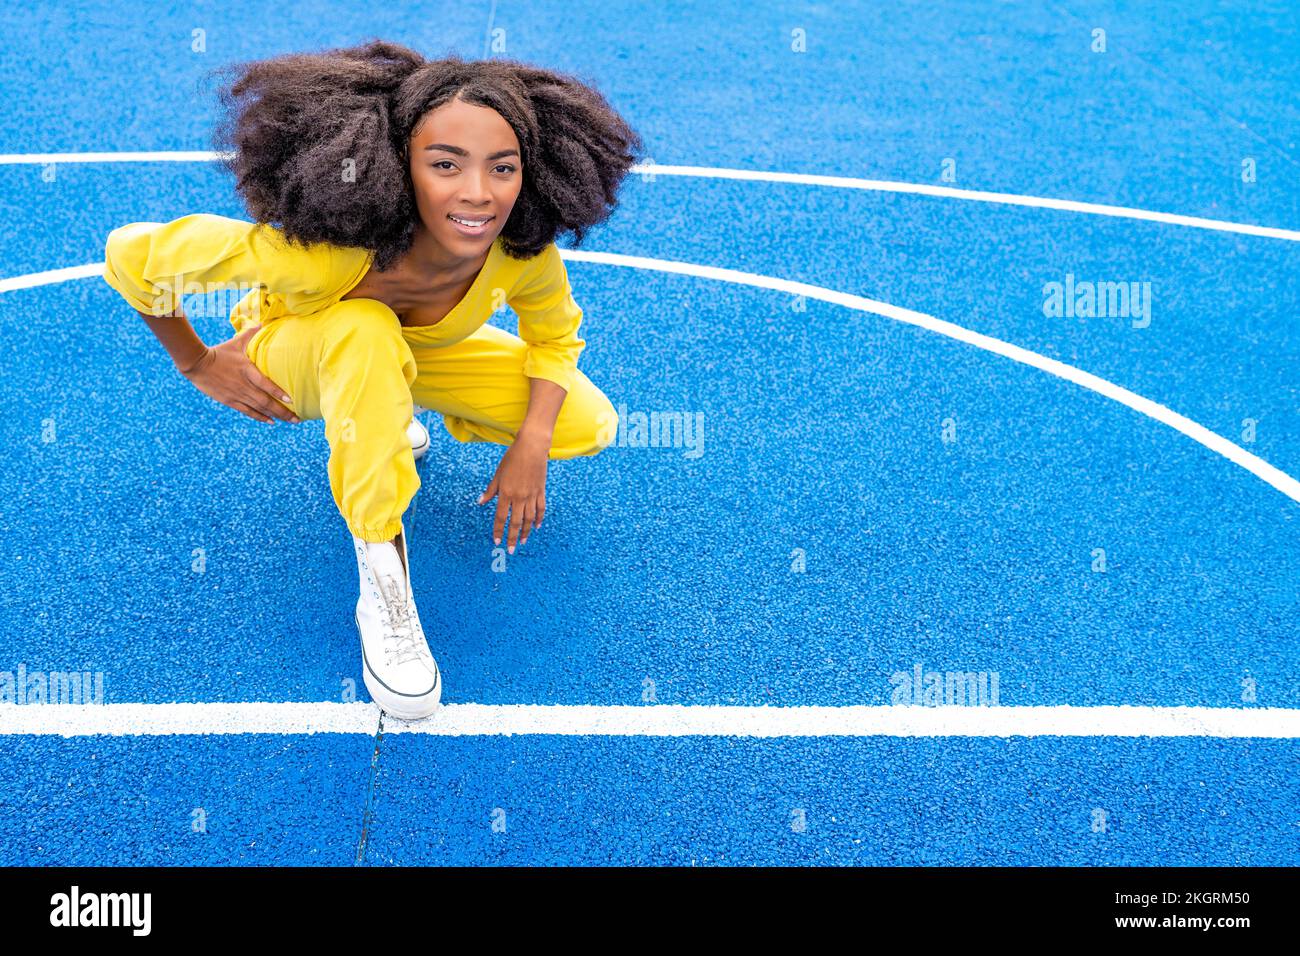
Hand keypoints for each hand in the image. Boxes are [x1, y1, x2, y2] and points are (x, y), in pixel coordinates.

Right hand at [180, 325, 299, 424]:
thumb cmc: (219, 351)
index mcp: (247, 370)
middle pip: (266, 401)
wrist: (196, 363)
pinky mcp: (229, 401)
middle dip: (283, 411)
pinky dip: (260, 417)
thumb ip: (250, 334)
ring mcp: (237, 395)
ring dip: (275, 416)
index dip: (278, 393)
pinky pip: (247, 411)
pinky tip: (271, 421)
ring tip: (289, 421)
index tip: (291, 400)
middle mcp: (244, 385)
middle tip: (297, 418)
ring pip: (259, 409)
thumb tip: (262, 323)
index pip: (266, 384)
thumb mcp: (236, 342)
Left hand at [477, 429, 549, 552]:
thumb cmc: (512, 458)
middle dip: (513, 538)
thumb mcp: (498, 474)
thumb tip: (480, 502)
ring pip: (529, 519)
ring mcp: (532, 495)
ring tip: (523, 542)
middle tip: (511, 550)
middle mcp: (519, 497)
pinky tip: (536, 527)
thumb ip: (490, 490)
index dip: (498, 530)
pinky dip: (539, 519)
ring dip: (526, 532)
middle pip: (516, 523)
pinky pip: (541, 509)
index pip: (500, 517)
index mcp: (506, 493)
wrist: (532, 447)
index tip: (496, 541)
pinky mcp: (541, 491)